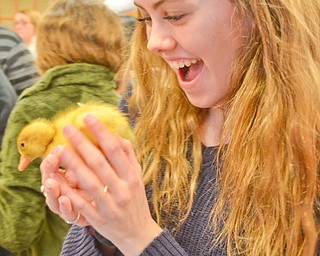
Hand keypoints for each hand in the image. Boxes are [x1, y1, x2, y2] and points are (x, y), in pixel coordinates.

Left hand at [41, 114, 161, 254]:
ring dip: (72, 164)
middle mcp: (122, 189)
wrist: (138, 233)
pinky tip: (56, 178)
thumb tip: (117, 135)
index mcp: (132, 177)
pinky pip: (80, 202)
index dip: (101, 132)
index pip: (115, 150)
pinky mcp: (98, 218)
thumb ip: (129, 156)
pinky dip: (68, 190)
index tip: (88, 118)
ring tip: (59, 148)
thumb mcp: (137, 177)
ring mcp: (110, 205)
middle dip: (82, 143)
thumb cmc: (136, 201)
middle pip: (99, 163)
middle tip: (67, 128)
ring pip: (88, 181)